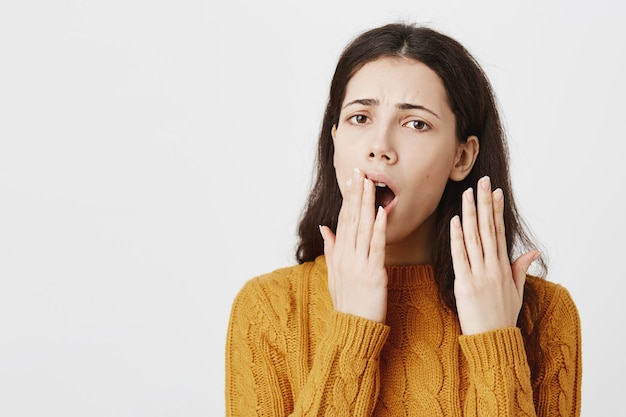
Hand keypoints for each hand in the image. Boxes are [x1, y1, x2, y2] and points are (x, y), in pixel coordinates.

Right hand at [319, 168, 387, 322]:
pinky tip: (380, 214)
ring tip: (370, 184)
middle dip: (356, 194)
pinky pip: (376, 248)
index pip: (343, 220)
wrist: (354, 328)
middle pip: (352, 219)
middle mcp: (347, 256)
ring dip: (367, 205)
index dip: (348, 199)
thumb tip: (325, 227)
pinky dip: (378, 230)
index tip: (351, 180)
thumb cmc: (347, 303)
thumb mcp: (334, 275)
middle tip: (359, 172)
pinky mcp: (374, 274)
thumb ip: (331, 249)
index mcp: (339, 255)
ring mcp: (359, 264)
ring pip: (363, 229)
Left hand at [450, 176, 539, 334]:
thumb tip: (531, 252)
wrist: (493, 340)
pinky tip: (456, 220)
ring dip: (470, 214)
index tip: (494, 192)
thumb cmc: (503, 317)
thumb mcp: (517, 292)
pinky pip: (460, 256)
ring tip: (467, 194)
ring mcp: (479, 274)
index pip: (499, 232)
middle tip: (481, 182)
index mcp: (503, 267)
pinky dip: (457, 238)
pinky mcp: (465, 284)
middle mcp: (492, 267)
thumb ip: (521, 269)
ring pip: (474, 238)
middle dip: (484, 204)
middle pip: (487, 229)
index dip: (496, 211)